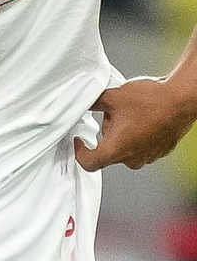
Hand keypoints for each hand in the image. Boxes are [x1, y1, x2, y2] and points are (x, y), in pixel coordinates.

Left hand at [74, 78, 196, 171]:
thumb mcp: (110, 97)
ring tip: (129, 112)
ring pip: (125, 148)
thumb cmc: (151, 101)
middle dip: (106, 132)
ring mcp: (148, 156)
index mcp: (116, 150)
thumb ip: (92, 104)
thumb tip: (84, 104)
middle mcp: (133, 158)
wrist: (180, 100)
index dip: (79, 151)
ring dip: (122, 133)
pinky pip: (141, 146)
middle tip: (112, 113)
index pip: (89, 163)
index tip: (79, 141)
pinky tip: (141, 116)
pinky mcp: (160, 151)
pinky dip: (137, 134)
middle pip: (108, 152)